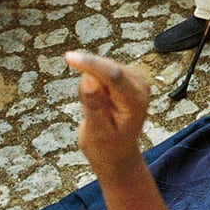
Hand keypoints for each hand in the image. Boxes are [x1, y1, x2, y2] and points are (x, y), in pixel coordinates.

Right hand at [64, 49, 148, 178]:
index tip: (69, 57)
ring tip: (95, 109)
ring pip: (100, 67)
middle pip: (105, 68)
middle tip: (88, 109)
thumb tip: (88, 78)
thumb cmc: (107, 148)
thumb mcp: (96, 133)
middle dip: (88, 81)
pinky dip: (93, 83)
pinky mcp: (127, 74)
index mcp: (136, 102)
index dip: (90, 65)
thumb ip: (94, 106)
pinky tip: (99, 102)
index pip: (113, 76)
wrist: (117, 152)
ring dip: (90, 84)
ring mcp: (135, 78)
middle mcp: (140, 85)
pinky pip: (100, 69)